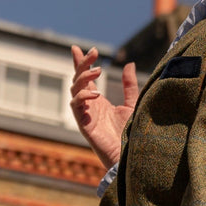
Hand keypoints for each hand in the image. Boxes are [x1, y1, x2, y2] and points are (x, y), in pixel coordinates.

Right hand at [70, 45, 138, 168]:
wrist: (129, 156)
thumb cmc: (129, 135)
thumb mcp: (132, 104)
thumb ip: (129, 86)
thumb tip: (128, 64)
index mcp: (98, 102)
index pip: (85, 78)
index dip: (81, 64)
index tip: (77, 48)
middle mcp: (89, 106)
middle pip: (78, 80)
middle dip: (82, 64)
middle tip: (93, 52)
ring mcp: (85, 115)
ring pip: (74, 90)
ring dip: (83, 77)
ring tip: (98, 70)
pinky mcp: (84, 125)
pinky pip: (76, 107)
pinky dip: (82, 97)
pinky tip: (96, 94)